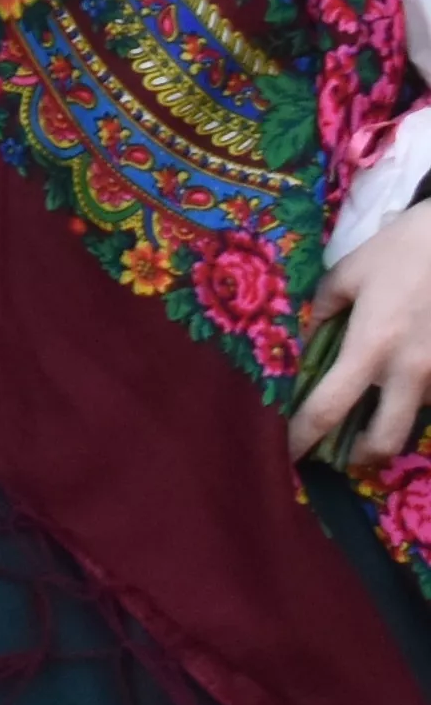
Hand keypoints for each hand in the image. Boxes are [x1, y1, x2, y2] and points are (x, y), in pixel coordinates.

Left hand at [296, 206, 430, 468]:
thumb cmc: (404, 249)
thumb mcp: (349, 273)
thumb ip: (320, 312)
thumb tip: (303, 343)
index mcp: (371, 345)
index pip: (328, 407)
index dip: (303, 436)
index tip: (287, 452)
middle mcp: (411, 369)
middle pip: (386, 440)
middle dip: (361, 455)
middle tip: (344, 450)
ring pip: (417, 418)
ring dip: (394, 420)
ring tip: (377, 406)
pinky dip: (419, 395)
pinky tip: (407, 377)